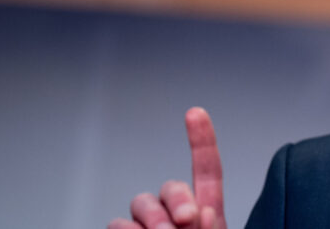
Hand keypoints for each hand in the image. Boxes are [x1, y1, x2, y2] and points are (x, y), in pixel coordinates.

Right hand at [109, 107, 225, 228]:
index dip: (202, 141)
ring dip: (153, 217)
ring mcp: (148, 225)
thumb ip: (211, 227)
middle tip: (187, 220)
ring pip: (142, 202)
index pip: (206, 171)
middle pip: (171, 186)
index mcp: (205, 213)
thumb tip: (200, 213)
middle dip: (177, 198)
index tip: (196, 112)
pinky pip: (118, 224)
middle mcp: (175, 215)